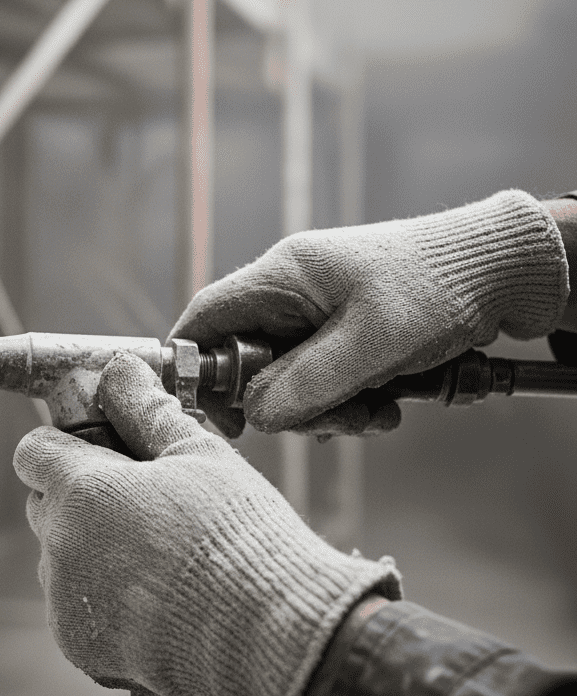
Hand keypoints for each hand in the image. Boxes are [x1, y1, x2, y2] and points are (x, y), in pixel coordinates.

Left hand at [13, 352, 400, 695]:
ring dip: (90, 551)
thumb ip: (147, 410)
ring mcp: (65, 602)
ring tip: (160, 558)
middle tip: (141, 503)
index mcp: (81, 490)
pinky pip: (76, 609)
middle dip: (79, 497)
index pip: (33, 451)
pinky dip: (102, 602)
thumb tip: (120, 370)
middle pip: (44, 504)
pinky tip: (157, 599)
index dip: (64, 445)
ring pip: (59, 559)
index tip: (100, 452)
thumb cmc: (238, 535)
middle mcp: (58, 546)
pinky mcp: (81, 647)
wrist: (268, 631)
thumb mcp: (198, 454)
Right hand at [170, 190, 566, 436]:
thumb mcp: (373, 341)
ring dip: (323, 410)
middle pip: (248, 362)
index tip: (215, 412)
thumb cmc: (437, 285)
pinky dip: (346, 404)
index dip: (194, 365)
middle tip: (323, 421)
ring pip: (287, 381)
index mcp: (283, 276)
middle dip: (282, 403)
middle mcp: (292, 296)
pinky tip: (383, 407)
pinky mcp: (343, 338)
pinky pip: (322, 383)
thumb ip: (309, 380)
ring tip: (372, 412)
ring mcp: (317, 318)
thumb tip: (256, 416)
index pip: (206, 317)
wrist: (500, 273)